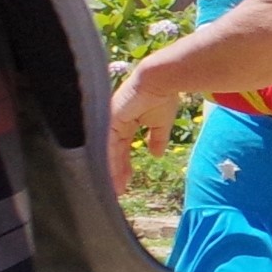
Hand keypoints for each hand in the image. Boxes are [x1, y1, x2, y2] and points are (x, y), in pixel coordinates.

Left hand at [107, 60, 184, 178]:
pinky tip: (112, 174)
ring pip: (108, 152)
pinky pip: (108, 144)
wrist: (161, 80)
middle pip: (112, 153)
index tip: (125, 182)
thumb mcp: (161, 123)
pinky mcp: (110, 120)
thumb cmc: (163, 97)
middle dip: (115, 173)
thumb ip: (157, 139)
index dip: (123, 166)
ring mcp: (110, 122)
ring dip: (112, 171)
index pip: (121, 149)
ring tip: (115, 189)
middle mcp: (114, 124)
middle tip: (117, 191)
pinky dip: (110, 160)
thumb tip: (156, 154)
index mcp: (125, 123)